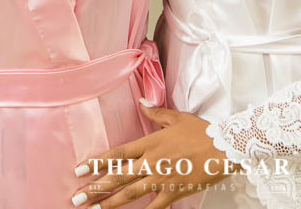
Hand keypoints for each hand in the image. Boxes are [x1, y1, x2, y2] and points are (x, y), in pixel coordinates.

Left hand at [71, 102, 229, 207]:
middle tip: (76, 198)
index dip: (96, 163)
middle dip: (95, 189)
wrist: (224, 147)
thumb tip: (140, 102)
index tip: (79, 170)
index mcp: (150, 143)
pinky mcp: (173, 192)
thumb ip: (155, 112)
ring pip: (129, 193)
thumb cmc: (201, 132)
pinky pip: (153, 207)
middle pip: (117, 177)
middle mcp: (151, 162)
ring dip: (109, 203)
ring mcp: (161, 179)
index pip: (117, 155)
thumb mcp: (176, 117)